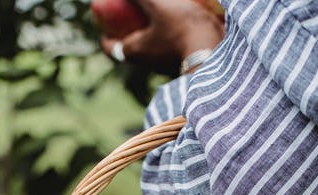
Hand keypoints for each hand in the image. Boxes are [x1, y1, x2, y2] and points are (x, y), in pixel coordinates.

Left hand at [101, 0, 224, 75]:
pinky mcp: (181, 62)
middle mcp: (146, 64)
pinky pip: (167, 48)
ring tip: (150, 15)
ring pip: (149, 49)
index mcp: (134, 53)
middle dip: (126, 34)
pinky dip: (165, 36)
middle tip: (126, 18)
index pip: (110, 49)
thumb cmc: (181, 30)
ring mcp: (163, 65)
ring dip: (147, 34)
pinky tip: (174, 19)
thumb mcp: (158, 5)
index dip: (105, 37)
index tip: (104, 25)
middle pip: (129, 48)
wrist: (213, 54)